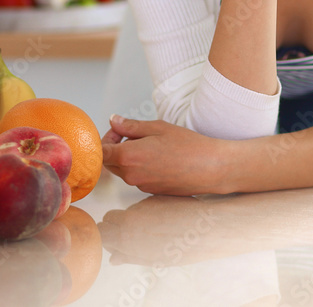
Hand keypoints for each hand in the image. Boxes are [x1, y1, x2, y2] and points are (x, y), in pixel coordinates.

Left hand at [101, 115, 233, 194]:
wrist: (210, 168)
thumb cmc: (188, 146)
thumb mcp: (158, 127)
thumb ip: (131, 125)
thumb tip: (114, 120)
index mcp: (128, 157)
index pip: (102, 151)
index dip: (106, 139)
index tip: (119, 130)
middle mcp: (131, 175)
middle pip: (110, 162)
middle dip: (117, 147)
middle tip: (135, 134)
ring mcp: (141, 185)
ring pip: (124, 170)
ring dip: (130, 157)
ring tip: (152, 145)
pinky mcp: (151, 191)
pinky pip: (138, 177)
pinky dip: (141, 166)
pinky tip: (161, 157)